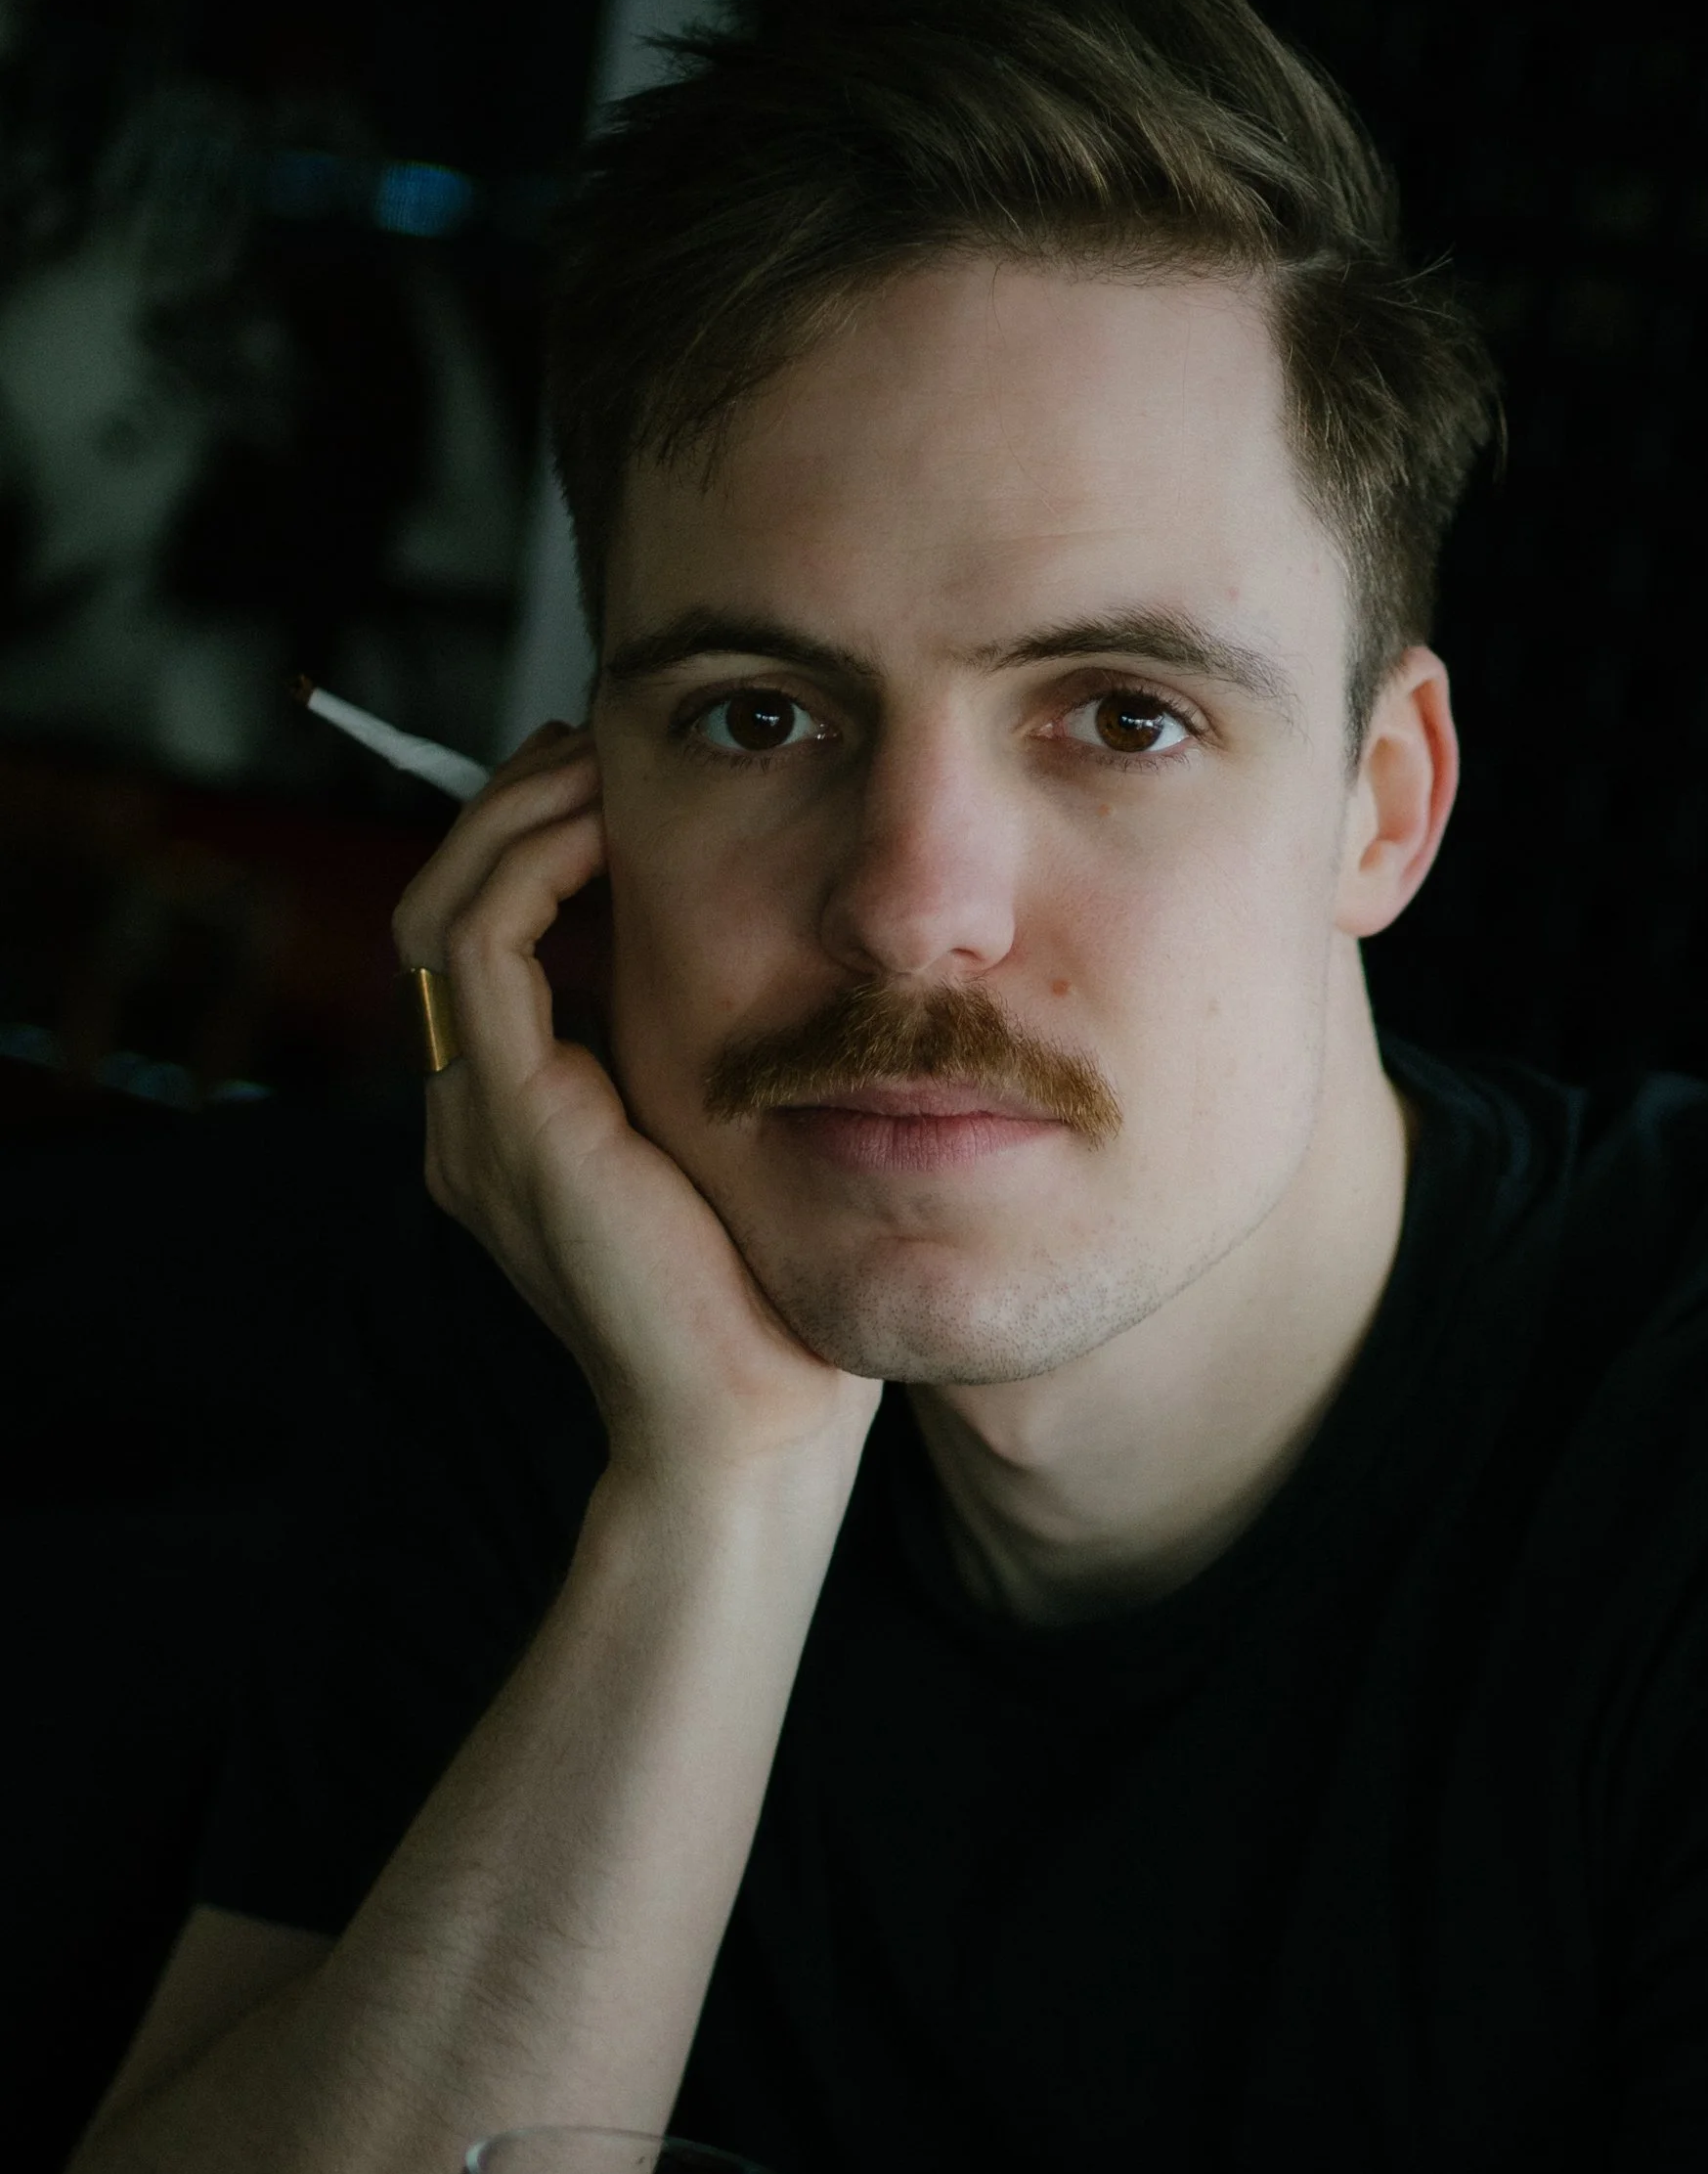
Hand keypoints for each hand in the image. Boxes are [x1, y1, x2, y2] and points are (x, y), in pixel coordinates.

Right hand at [392, 725, 879, 1488]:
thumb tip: (792, 955)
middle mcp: (477, 1118)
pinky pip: (485, 942)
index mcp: (524, 1127)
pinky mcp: (514, 1115)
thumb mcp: (748, 1155)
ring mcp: (479, 1119)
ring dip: (519, 814)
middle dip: (518, 809)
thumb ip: (728, 1064)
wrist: (753, 1432)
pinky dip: (536, 862)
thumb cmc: (779, 1310)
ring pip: (449, 905)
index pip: (493, 944)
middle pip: (451, 905)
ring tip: (599, 757)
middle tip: (603, 741)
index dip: (543, 848)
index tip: (626, 785)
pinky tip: (612, 823)